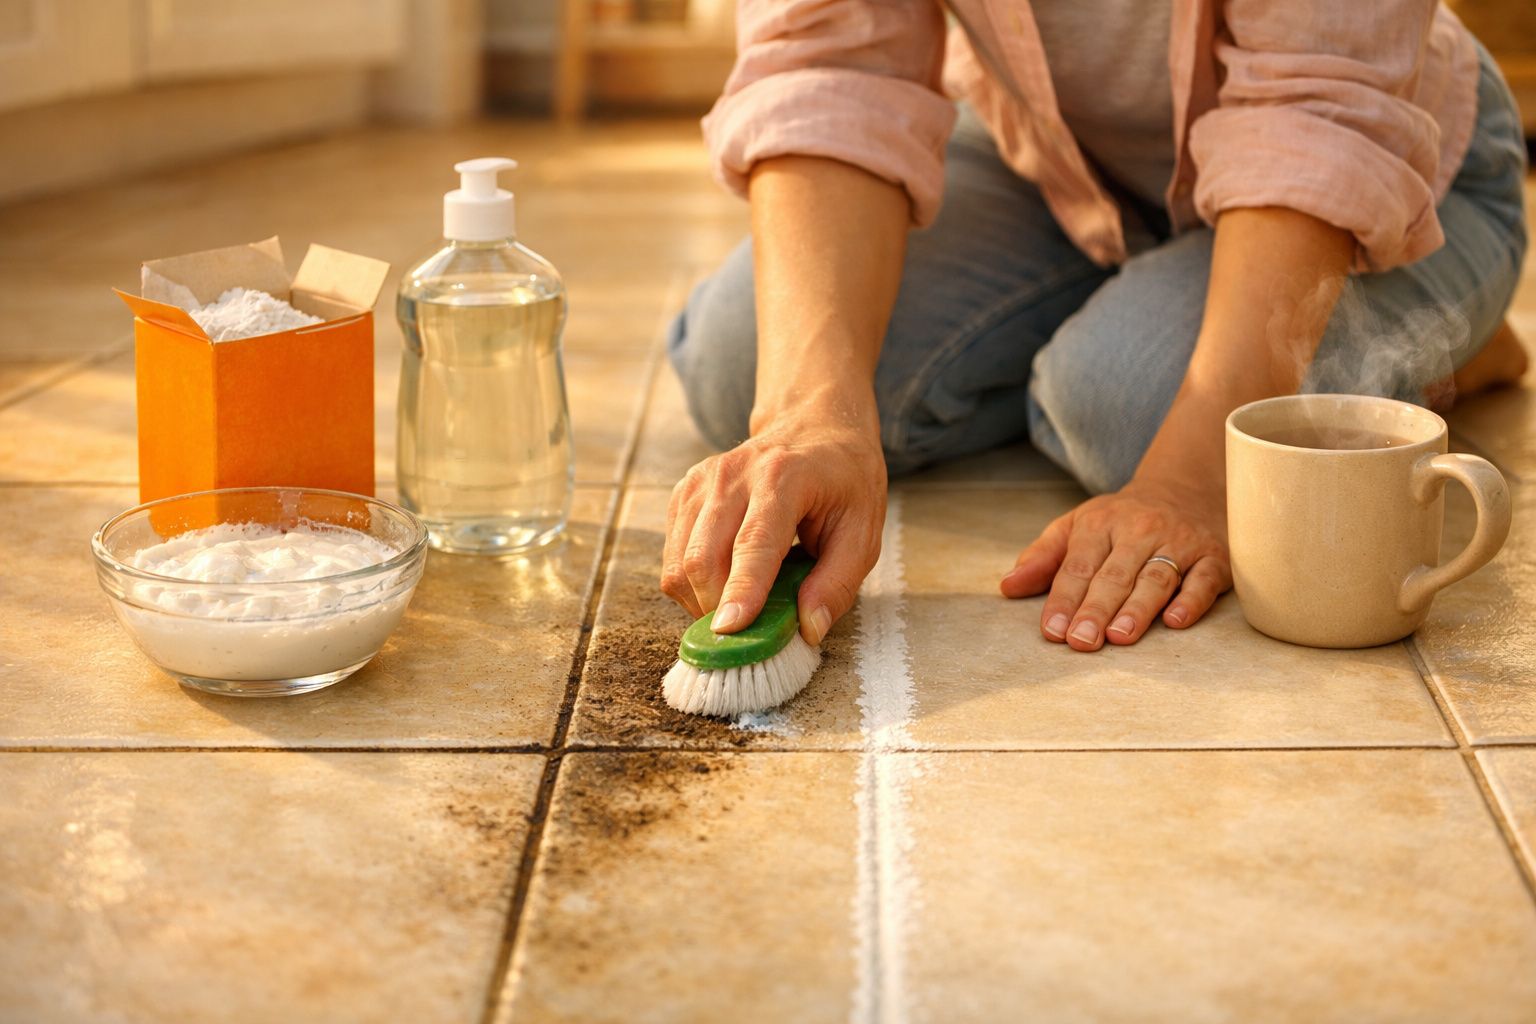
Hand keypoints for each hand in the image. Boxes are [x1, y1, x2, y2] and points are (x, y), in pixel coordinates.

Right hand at [661, 418, 886, 644]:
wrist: (814, 427)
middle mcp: (732, 475)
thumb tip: (807, 629)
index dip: (740, 590)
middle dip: (719, 609)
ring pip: (679, 564)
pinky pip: (673, 558)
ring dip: (704, 601)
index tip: (730, 630)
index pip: (753, 543)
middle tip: (752, 632)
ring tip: (743, 604)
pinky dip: (694, 584)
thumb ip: (837, 583)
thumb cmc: (844, 483)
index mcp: (783, 477)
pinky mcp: (684, 493)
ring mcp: (701, 482)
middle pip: (702, 558)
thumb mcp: (863, 531)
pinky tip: (727, 579)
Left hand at [999, 479, 1231, 649]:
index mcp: (1100, 525)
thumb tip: (1007, 587)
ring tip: (1120, 636)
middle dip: (1096, 610)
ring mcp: (1179, 543)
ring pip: (1156, 578)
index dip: (1063, 599)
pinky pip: (1203, 579)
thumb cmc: (1121, 520)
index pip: (1077, 566)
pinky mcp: (1213, 557)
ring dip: (1137, 608)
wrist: (1185, 488)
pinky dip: (1191, 600)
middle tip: (1081, 641)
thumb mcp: (1076, 526)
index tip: (1052, 631)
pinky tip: (1175, 621)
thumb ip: (1042, 558)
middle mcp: (1139, 532)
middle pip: (1114, 575)